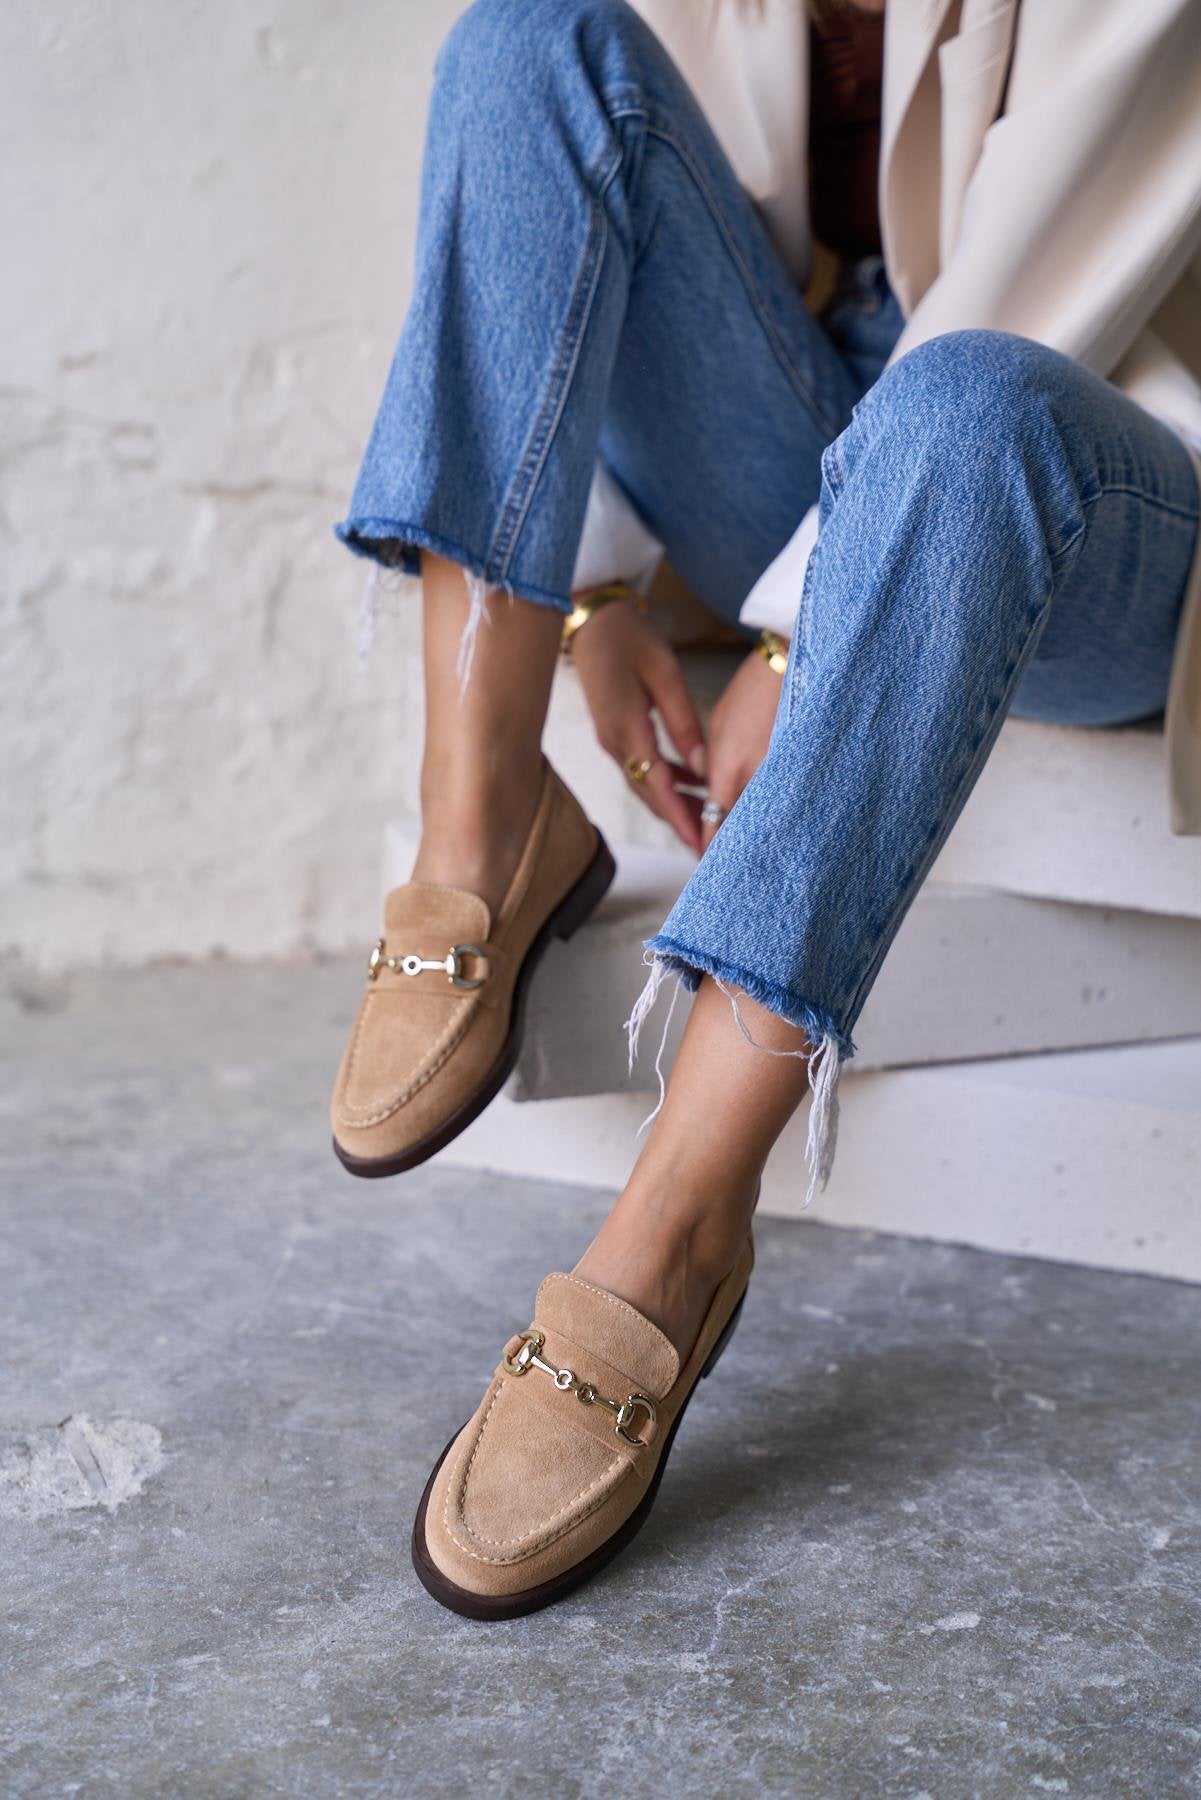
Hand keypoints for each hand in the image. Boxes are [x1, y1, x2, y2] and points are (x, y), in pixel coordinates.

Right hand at [569, 598, 706, 852]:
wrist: (591, 622)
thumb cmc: (630, 638)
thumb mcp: (665, 674)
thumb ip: (684, 722)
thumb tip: (703, 764)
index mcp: (627, 727)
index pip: (656, 783)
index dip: (679, 814)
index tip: (699, 839)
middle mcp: (614, 741)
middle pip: (649, 793)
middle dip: (678, 820)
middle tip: (708, 842)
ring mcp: (610, 739)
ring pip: (644, 783)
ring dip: (672, 803)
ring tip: (706, 816)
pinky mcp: (614, 733)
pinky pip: (641, 767)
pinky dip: (665, 781)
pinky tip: (690, 781)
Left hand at [701, 647, 784, 850]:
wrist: (795, 668)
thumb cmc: (753, 691)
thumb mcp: (719, 725)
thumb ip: (711, 763)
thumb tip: (709, 788)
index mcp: (730, 768)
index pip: (715, 822)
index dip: (707, 845)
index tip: (702, 858)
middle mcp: (756, 779)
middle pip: (739, 828)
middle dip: (728, 843)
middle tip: (718, 854)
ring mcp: (780, 778)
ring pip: (758, 817)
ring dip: (747, 826)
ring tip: (738, 832)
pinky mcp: (797, 771)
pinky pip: (777, 799)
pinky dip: (766, 807)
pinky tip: (761, 808)